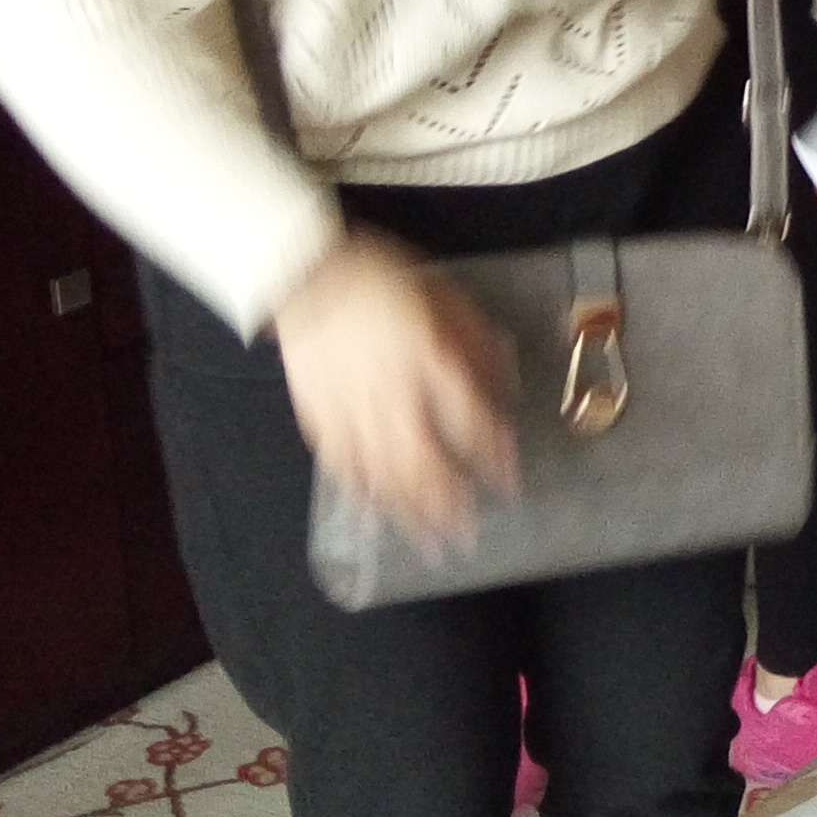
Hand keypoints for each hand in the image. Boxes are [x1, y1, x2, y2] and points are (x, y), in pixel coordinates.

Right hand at [273, 233, 517, 551]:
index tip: (507, 479)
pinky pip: (342, 464)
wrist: (308, 273)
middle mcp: (392, 394)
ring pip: (384, 473)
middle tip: (467, 536)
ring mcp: (352, 409)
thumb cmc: (382, 280)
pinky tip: (373, 513)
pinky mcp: (319, 414)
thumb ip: (476, 342)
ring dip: (408, 512)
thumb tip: (504, 377)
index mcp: (428, 362)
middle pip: (425, 462)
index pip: (468, 420)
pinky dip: (360, 493)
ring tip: (427, 543)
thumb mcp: (447, 298)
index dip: (490, 455)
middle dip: (448, 504)